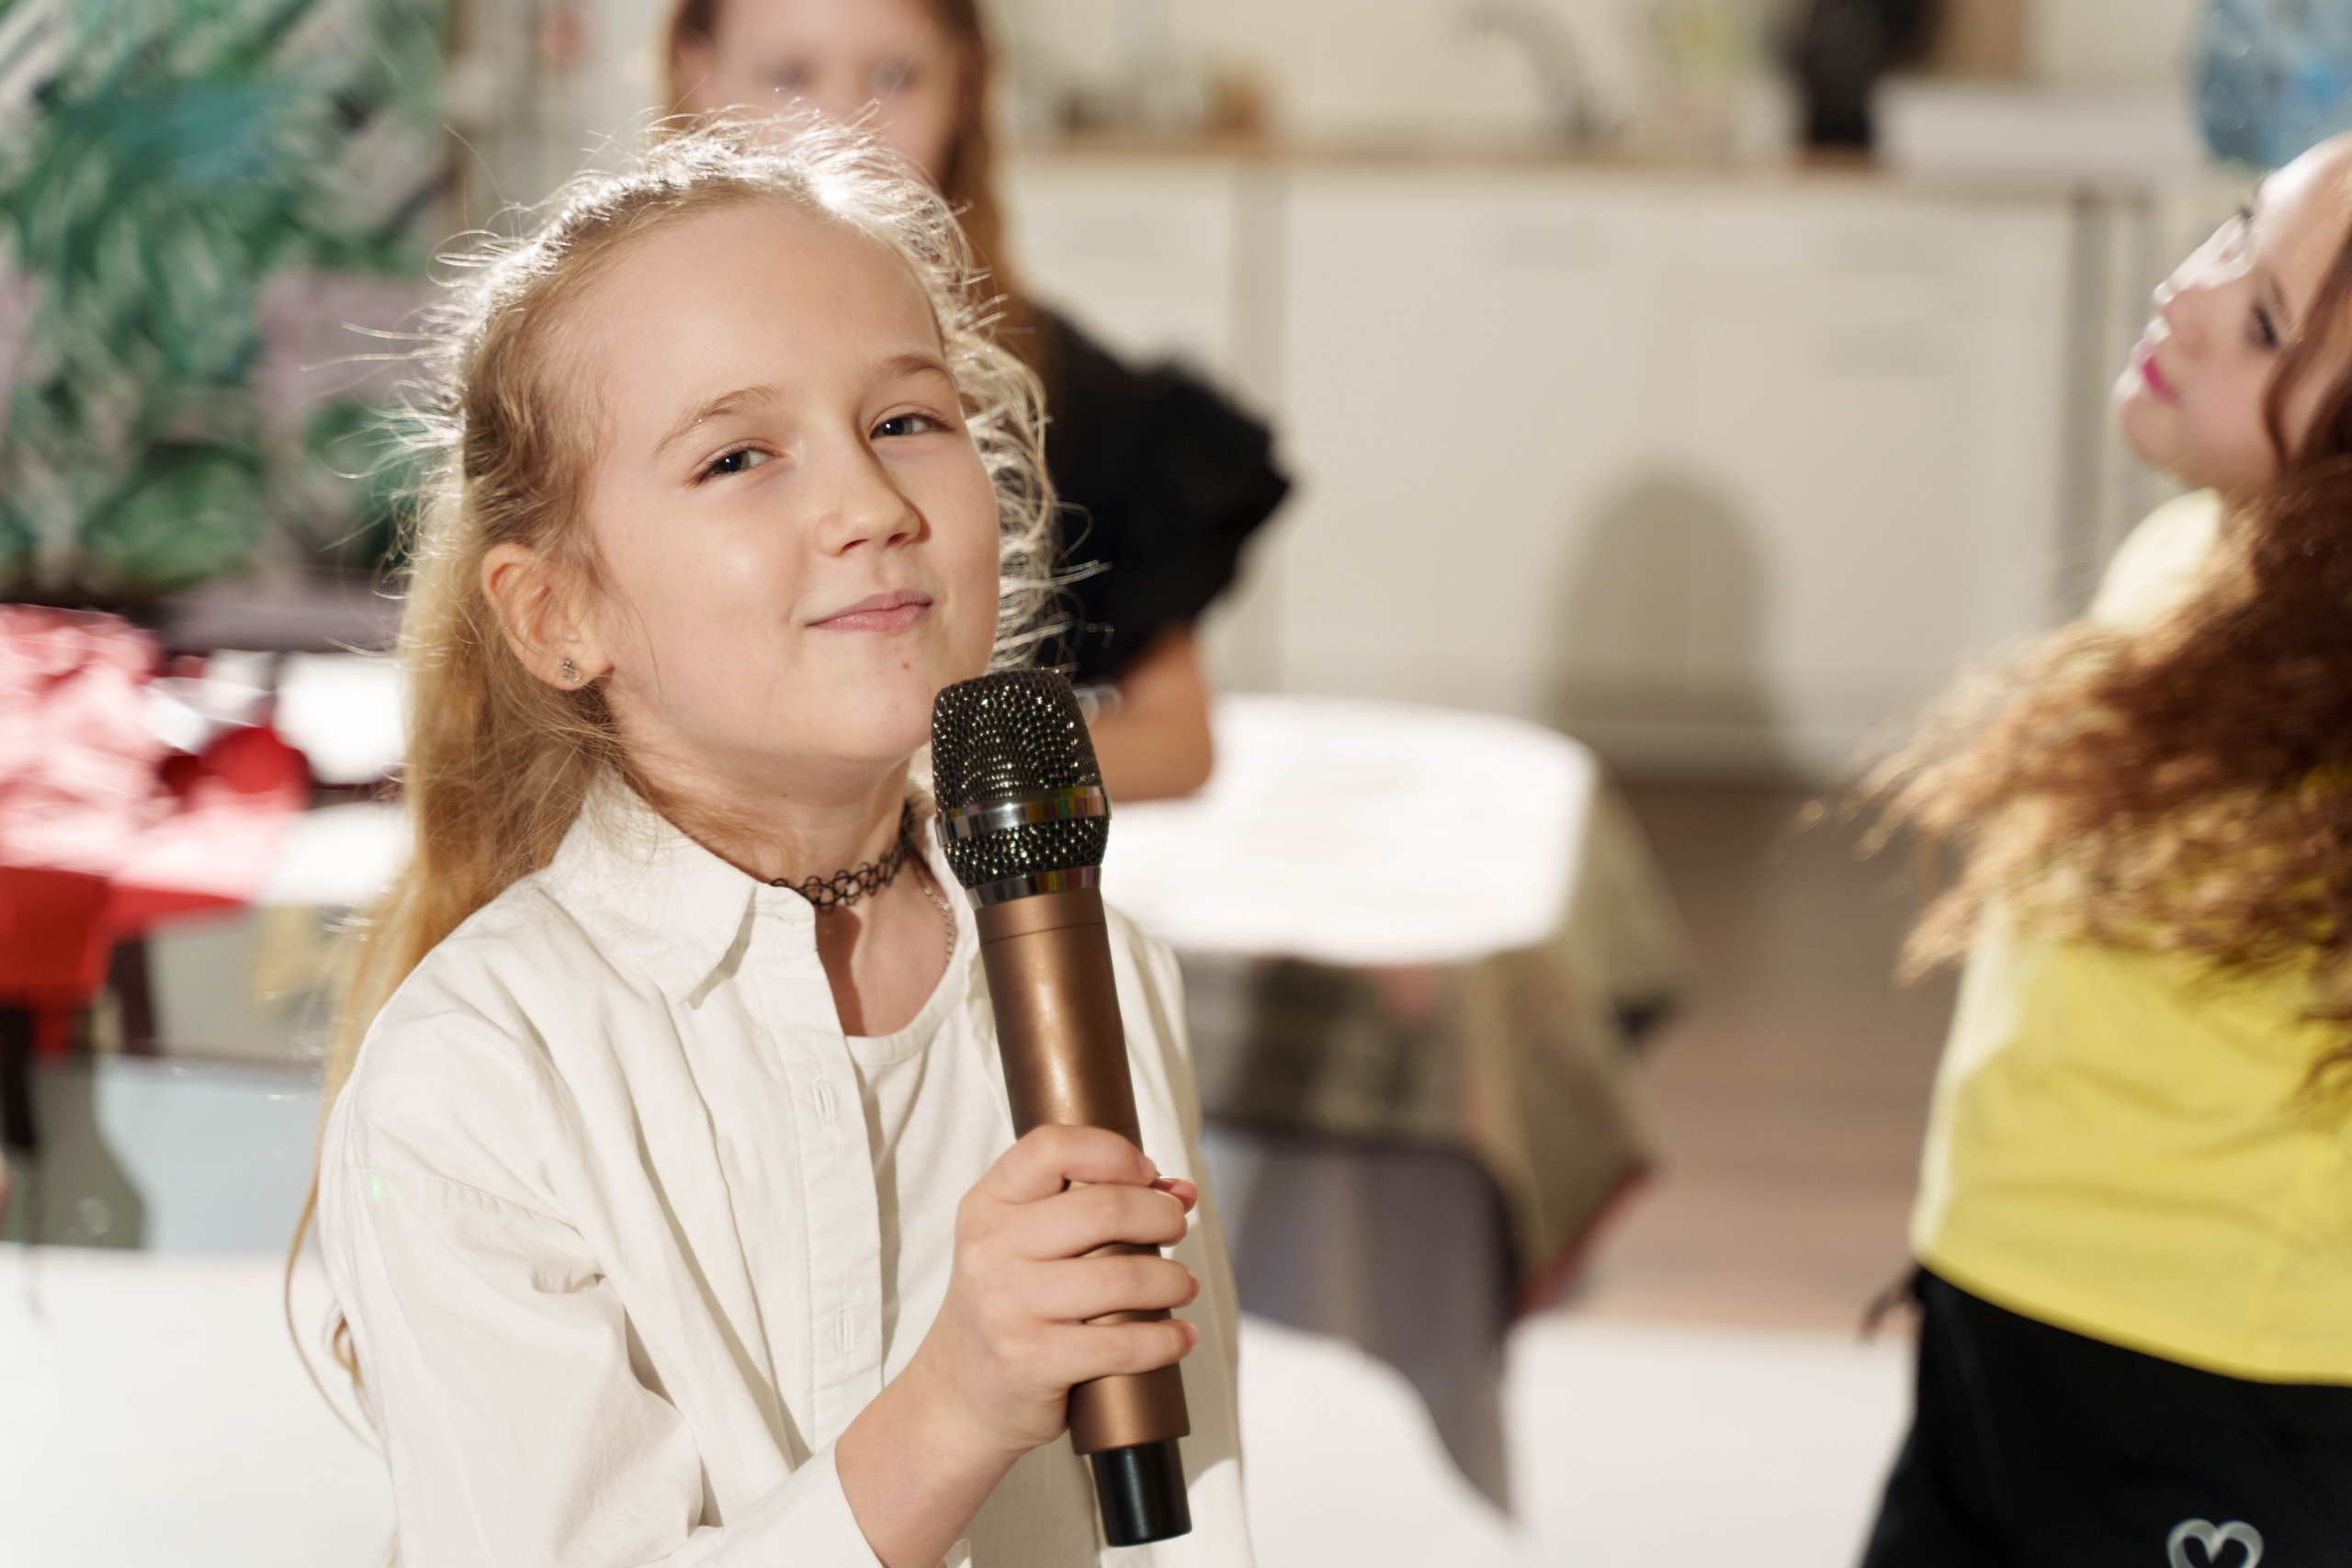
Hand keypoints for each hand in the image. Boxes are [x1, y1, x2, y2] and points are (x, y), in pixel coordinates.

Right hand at [916, 1123, 1200, 1456]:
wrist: (958, 1395)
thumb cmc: (1008, 1308)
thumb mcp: (1021, 1245)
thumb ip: (1088, 1205)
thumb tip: (1180, 1190)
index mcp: (986, 1206)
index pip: (1053, 1148)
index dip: (1113, 1152)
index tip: (1147, 1175)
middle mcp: (989, 1249)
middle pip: (1105, 1208)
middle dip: (1161, 1216)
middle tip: (1177, 1229)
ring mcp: (1006, 1307)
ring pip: (1124, 1276)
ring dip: (1173, 1280)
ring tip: (1183, 1286)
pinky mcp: (1030, 1361)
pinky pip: (1123, 1344)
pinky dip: (1166, 1340)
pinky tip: (1179, 1337)